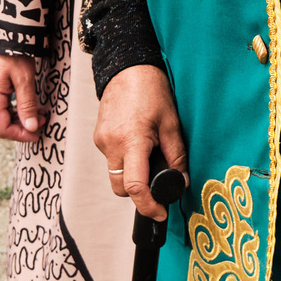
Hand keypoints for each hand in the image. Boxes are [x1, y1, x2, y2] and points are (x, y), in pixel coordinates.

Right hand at [0, 54, 41, 144]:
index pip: (0, 128)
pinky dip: (16, 112)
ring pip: (1, 118)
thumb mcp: (25, 80)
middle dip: (22, 128)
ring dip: (20, 120)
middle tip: (42, 121)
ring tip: (40, 114)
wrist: (6, 34)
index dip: (19, 135)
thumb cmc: (15, 54)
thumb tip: (31, 128)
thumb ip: (27, 105)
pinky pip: (1, 109)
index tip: (37, 134)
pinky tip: (31, 108)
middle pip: (0, 125)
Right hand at [93, 64, 185, 220]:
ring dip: (132, 175)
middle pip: (121, 188)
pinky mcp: (98, 137)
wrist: (126, 67)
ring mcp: (101, 141)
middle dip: (138, 194)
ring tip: (149, 156)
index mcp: (131, 140)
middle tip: (158, 184)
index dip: (148, 206)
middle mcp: (111, 144)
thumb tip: (182, 180)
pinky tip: (138, 144)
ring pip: (115, 174)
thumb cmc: (150, 90)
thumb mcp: (171, 123)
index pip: (135, 187)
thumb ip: (177, 155)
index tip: (160, 213)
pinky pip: (112, 159)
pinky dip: (125, 160)